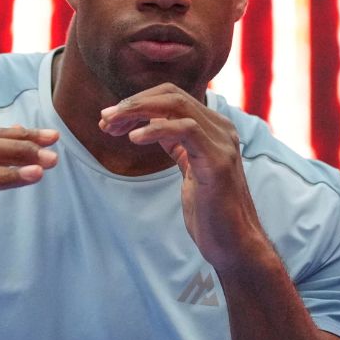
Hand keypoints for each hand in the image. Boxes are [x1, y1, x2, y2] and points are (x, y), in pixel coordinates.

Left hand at [99, 84, 263, 270]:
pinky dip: (156, 129)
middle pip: (172, 95)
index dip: (138, 102)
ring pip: (177, 105)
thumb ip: (176, 143)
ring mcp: (222, 143)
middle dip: (133, 103)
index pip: (172, 96)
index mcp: (214, 128)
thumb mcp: (188, 168)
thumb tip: (152, 121)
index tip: (110, 119)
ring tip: (112, 125)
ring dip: (138, 111)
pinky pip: (185, 129)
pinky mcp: (218, 161)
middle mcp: (222, 129)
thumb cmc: (210, 211)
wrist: (234, 245)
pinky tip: (134, 138)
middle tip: (105, 118)